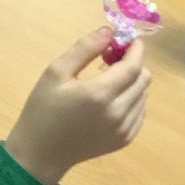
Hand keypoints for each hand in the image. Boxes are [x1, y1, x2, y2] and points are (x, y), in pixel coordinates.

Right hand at [4, 29, 150, 184]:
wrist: (40, 153)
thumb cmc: (43, 109)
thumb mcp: (55, 72)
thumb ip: (84, 48)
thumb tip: (109, 31)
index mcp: (99, 94)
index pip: (133, 66)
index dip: (136, 50)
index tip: (130, 39)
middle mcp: (117, 113)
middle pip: (143, 80)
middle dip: (134, 64)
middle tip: (113, 59)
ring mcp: (123, 129)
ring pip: (143, 96)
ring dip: (133, 82)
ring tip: (109, 80)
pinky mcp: (124, 140)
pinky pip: (140, 113)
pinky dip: (133, 100)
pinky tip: (112, 99)